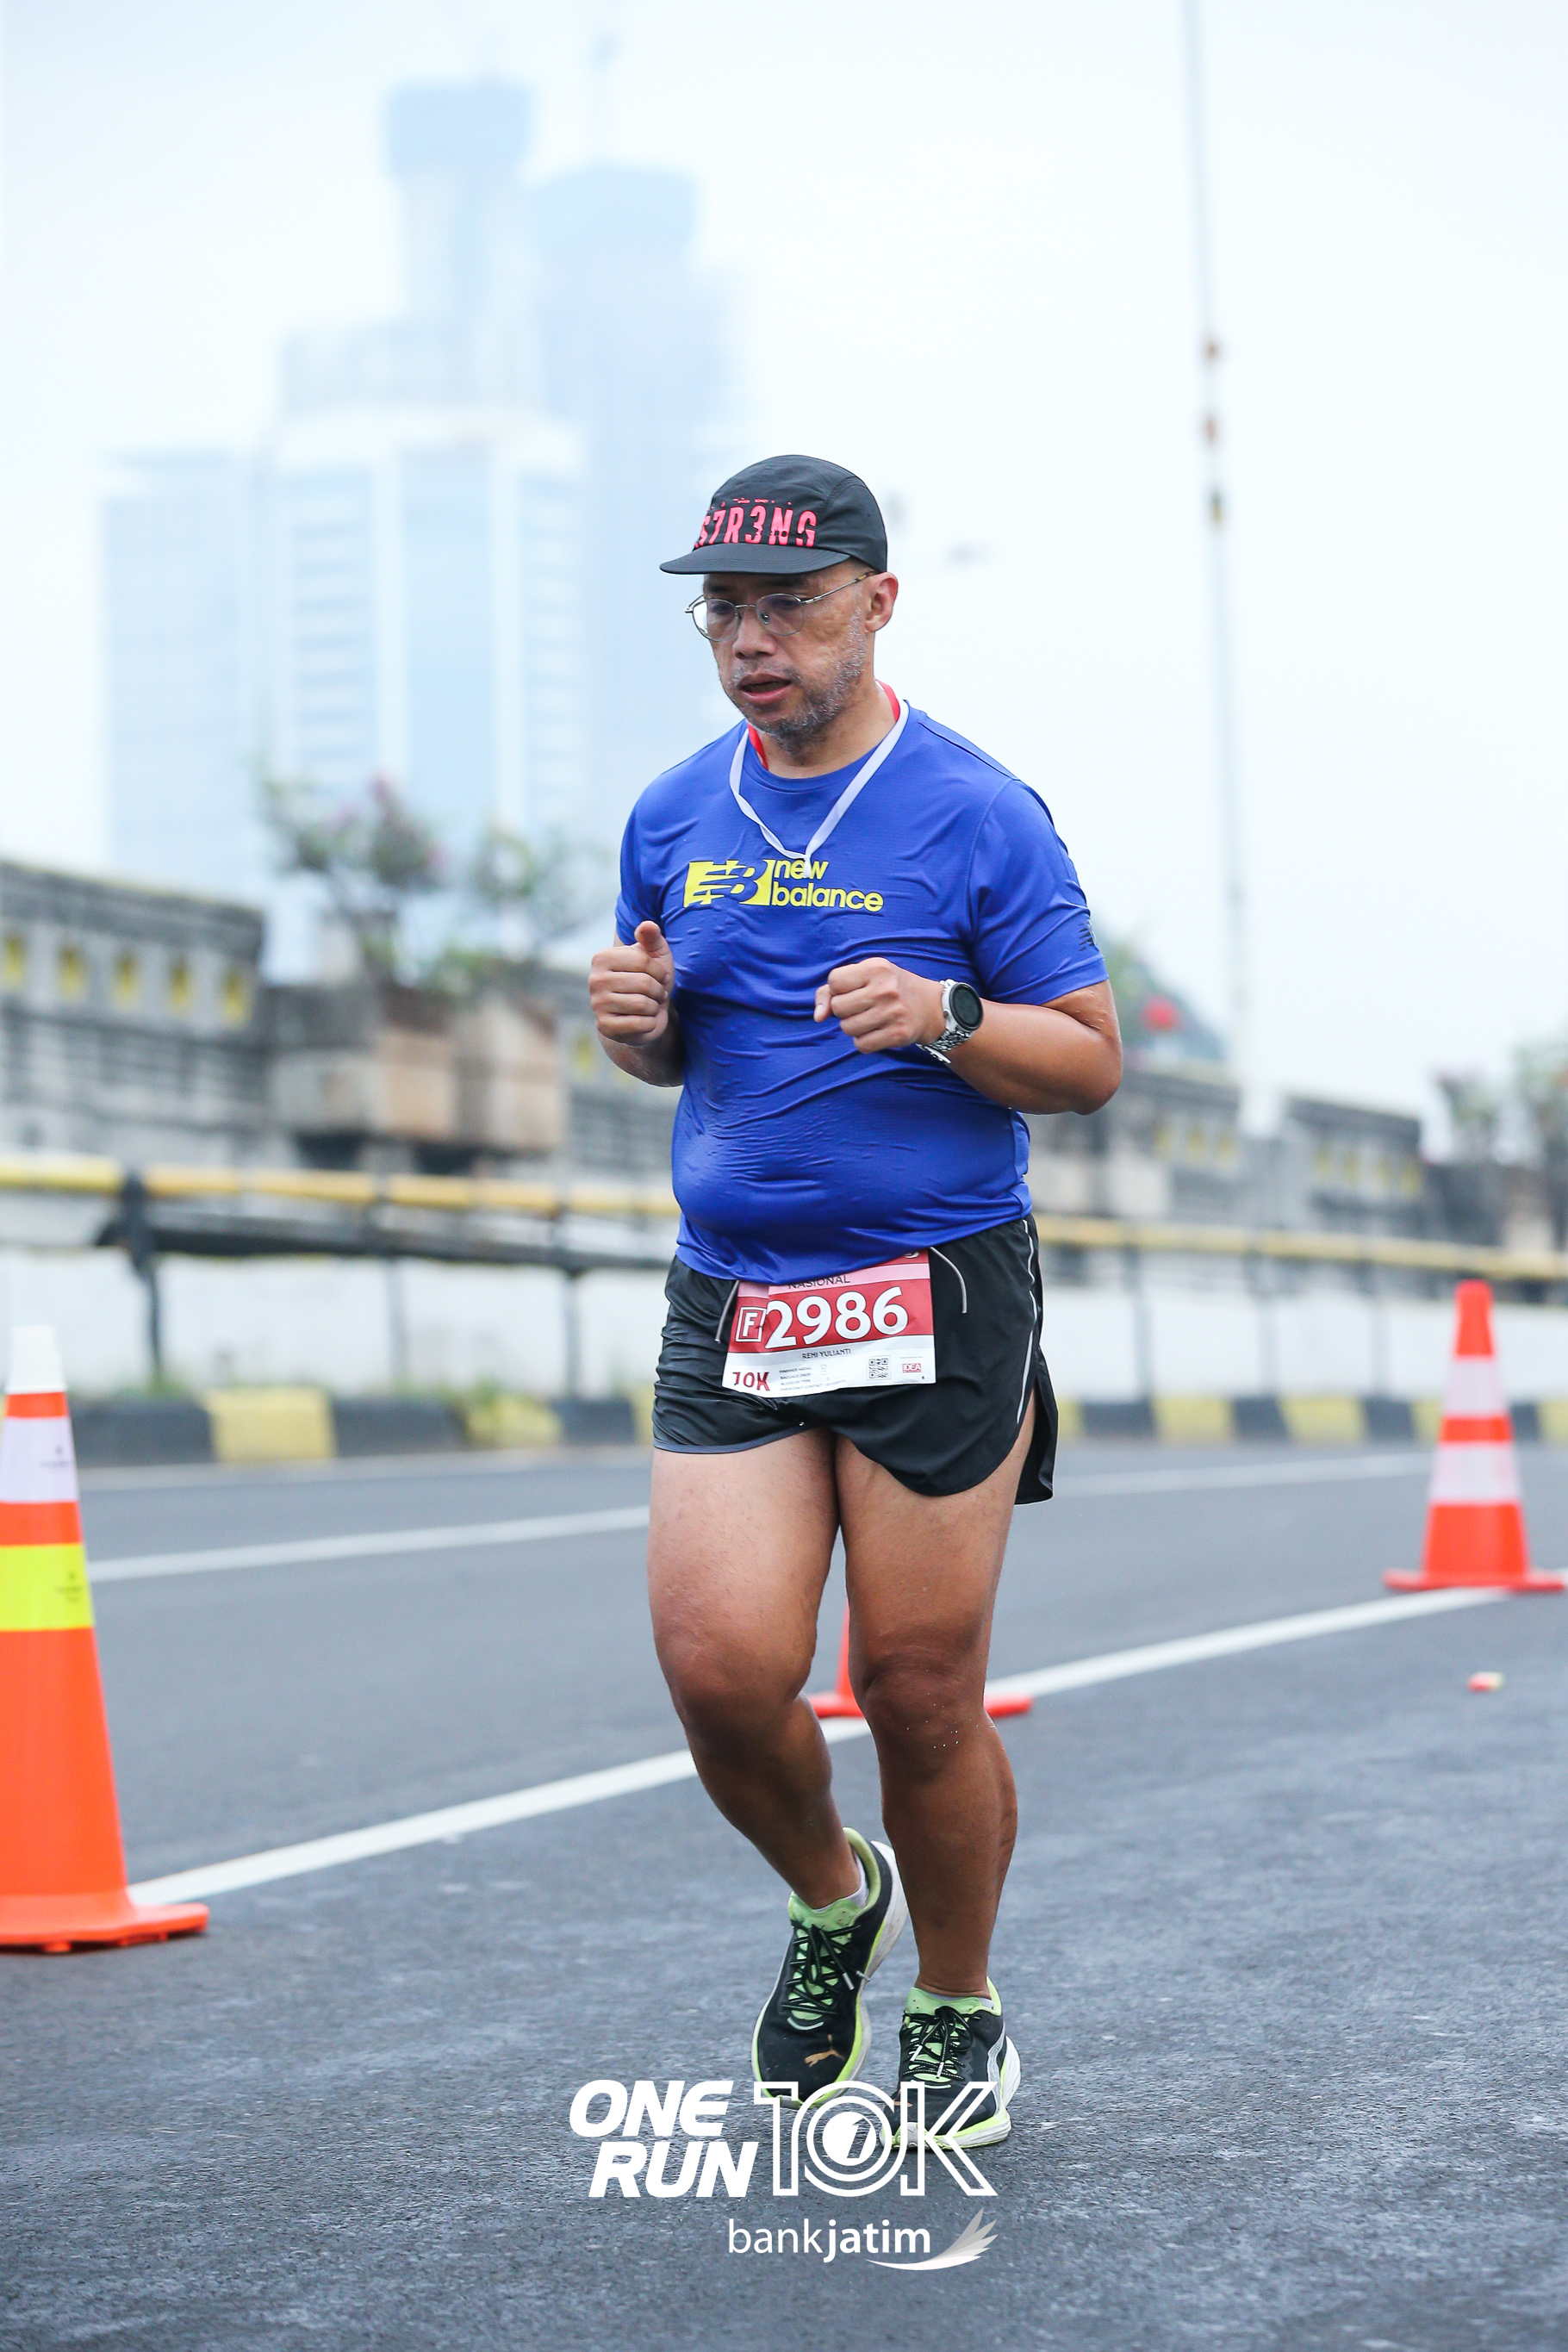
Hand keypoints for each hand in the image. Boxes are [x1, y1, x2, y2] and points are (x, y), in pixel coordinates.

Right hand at [590, 921, 674, 1042]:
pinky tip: (644, 1020)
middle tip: (656, 994)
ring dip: (655, 1007)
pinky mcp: (604, 1027)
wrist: (645, 1014)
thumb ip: (652, 937)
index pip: (644, 961)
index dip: (660, 971)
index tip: (659, 976)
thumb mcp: (655, 954)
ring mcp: (597, 1005)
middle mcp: (594, 980)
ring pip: (643, 1004)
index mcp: (602, 958)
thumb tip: (647, 925)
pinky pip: (639, 1024)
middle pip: (644, 983)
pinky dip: (650, 1023)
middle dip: (658, 991)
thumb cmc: (650, 979)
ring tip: (650, 1005)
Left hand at [813, 958, 944, 1053]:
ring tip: (870, 1019)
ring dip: (854, 1027)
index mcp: (877, 968)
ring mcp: (893, 1013)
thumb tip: (818, 1016)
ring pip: (847, 1028)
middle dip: (844, 1010)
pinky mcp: (898, 1034)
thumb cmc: (889, 988)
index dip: (838, 989)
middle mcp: (885, 989)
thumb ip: (832, 990)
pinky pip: (861, 1045)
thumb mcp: (866, 976)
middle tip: (862, 1006)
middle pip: (838, 1007)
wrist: (930, 1007)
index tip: (853, 990)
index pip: (834, 981)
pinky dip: (864, 1041)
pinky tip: (877, 1032)